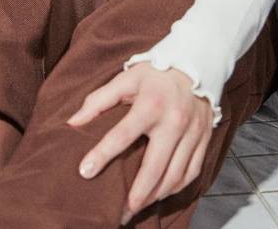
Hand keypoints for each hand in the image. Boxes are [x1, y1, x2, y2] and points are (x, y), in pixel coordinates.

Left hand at [66, 62, 213, 223]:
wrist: (196, 64)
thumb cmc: (156, 73)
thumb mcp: (127, 78)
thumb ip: (99, 100)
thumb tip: (73, 122)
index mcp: (151, 104)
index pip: (123, 134)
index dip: (102, 154)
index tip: (85, 171)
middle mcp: (174, 121)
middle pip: (154, 166)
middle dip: (136, 194)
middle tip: (120, 213)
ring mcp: (192, 132)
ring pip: (175, 175)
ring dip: (155, 196)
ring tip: (137, 207)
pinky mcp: (204, 139)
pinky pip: (191, 173)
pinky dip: (175, 188)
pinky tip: (160, 194)